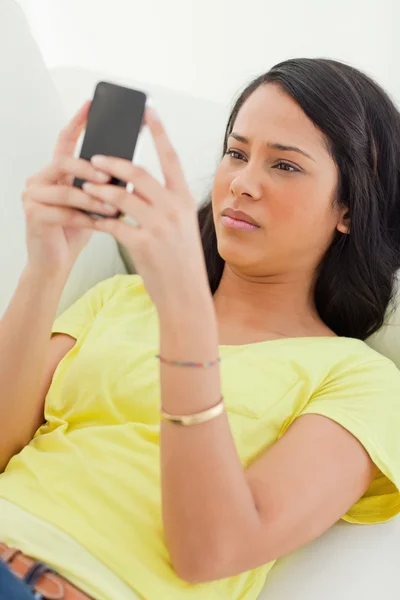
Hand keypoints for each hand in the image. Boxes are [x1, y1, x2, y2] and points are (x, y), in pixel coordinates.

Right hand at [22, 100, 118, 275]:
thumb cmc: (76, 231)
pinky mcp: (33, 215)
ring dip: (92, 199)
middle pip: (65, 161)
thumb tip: (130, 166)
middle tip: (111, 176)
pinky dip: (84, 219)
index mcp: (56, 172)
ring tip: (113, 208)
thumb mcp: (92, 202)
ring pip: (66, 190)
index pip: (65, 140)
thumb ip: (101, 184)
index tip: (91, 104)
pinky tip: (99, 224)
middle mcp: (40, 179)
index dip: (77, 121)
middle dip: (91, 169)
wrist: (56, 262)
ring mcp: (33, 196)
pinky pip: (62, 212)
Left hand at [83, 108, 209, 311]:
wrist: (186, 295)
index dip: (159, 132)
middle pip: (140, 173)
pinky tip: (89, 216)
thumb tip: (138, 186)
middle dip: (113, 162)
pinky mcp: (143, 245)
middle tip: (95, 157)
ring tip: (86, 185)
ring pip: (122, 196)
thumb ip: (165, 205)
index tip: (148, 112)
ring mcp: (159, 227)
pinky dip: (98, 218)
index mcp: (185, 201)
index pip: (172, 158)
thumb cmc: (182, 262)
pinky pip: (113, 224)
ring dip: (100, 189)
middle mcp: (174, 209)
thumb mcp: (182, 228)